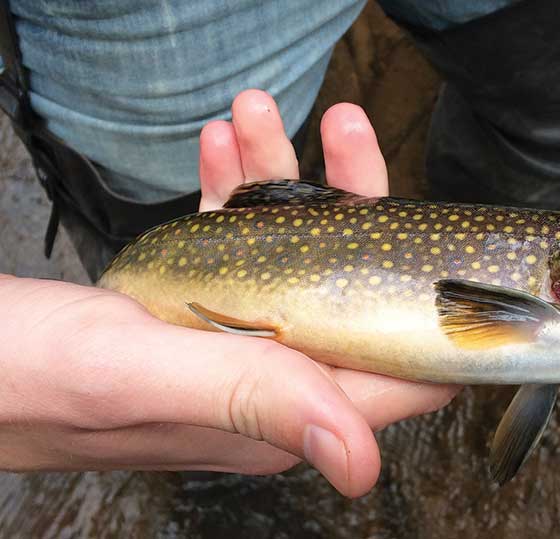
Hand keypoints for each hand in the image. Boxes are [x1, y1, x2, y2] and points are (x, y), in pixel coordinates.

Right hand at [0, 90, 458, 497]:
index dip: (437, 312)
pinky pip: (232, 244)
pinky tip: (218, 147)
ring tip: (255, 116)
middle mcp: (270, 377)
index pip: (396, 368)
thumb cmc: (33, 381)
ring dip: (279, 177)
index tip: (447, 239)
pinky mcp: (192, 309)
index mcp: (280, 409)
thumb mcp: (148, 376)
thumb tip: (364, 466)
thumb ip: (260, 402)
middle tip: (341, 126)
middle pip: (352, 284)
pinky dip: (229, 190)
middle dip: (350, 196)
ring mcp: (232, 339)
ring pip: (290, 250)